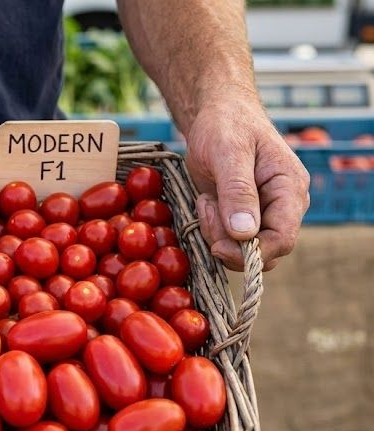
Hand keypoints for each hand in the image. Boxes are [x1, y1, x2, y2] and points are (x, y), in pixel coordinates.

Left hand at [185, 99, 309, 271]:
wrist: (217, 114)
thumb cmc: (227, 124)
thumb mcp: (229, 152)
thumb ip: (238, 191)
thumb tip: (245, 233)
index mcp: (290, 190)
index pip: (282, 239)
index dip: (252, 252)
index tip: (218, 245)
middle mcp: (281, 207)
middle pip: (262, 251)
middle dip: (228, 242)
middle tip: (206, 209)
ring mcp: (262, 213)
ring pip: (242, 248)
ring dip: (216, 233)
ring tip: (206, 199)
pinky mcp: (241, 216)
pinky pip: (228, 239)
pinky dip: (212, 228)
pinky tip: (205, 201)